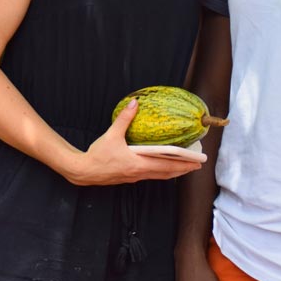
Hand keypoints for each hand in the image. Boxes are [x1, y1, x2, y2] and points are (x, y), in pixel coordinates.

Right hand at [65, 99, 203, 185]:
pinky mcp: (129, 177)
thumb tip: (135, 103)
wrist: (83, 171)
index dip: (183, 164)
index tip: (196, 162)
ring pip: (159, 176)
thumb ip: (125, 118)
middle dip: (183, 169)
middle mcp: (139, 173)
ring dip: (173, 171)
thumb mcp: (112, 135)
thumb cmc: (98, 155)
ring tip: (185, 166)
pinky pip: (150, 175)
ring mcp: (134, 177)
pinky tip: (163, 166)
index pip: (166, 165)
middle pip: (166, 173)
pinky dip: (161, 171)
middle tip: (197, 165)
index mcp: (138, 164)